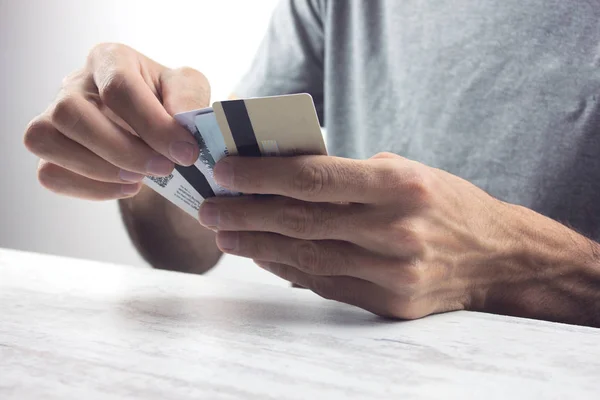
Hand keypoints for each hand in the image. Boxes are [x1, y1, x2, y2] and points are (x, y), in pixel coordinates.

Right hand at [24, 43, 208, 199]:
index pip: (118, 87)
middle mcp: (74, 83)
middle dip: (123, 150)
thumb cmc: (169, 102)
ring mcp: (54, 116)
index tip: (186, 152)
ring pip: (48, 140)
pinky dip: (91, 188)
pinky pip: (51, 174)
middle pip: (72, 113)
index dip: (153, 125)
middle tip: (164, 168)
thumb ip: (189, 99)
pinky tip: (126, 186)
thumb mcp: (189, 90)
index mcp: (110, 59)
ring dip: (100, 169)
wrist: (155, 127)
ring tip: (141, 178)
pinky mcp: (51, 150)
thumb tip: (180, 120)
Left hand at [198, 152, 532, 318]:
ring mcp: (394, 272)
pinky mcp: (391, 302)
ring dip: (259, 246)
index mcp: (400, 185)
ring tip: (225, 235)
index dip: (263, 175)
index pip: (315, 178)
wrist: (496, 256)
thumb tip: (283, 178)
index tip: (225, 171)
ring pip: (308, 257)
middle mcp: (396, 230)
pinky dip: (289, 269)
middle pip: (302, 221)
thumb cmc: (444, 203)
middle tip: (210, 208)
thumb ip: (348, 177)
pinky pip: (326, 284)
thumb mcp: (405, 172)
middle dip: (247, 213)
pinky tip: (263, 256)